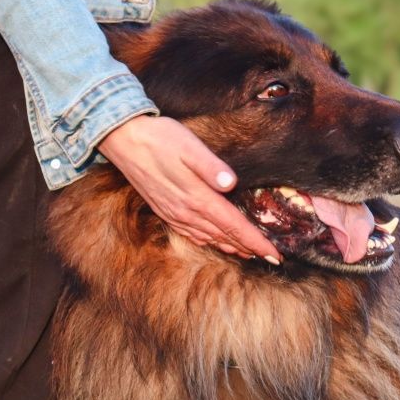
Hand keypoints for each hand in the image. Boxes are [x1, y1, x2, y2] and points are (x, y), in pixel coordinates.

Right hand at [97, 115, 282, 263]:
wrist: (124, 140)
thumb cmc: (160, 138)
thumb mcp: (189, 146)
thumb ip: (211, 167)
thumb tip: (230, 183)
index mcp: (198, 198)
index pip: (234, 226)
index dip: (256, 242)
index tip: (275, 255)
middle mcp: (187, 212)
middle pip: (225, 237)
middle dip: (250, 250)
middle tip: (273, 260)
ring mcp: (175, 214)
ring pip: (210, 238)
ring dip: (232, 248)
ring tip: (250, 255)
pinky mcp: (166, 211)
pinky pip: (192, 235)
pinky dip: (210, 243)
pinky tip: (216, 243)